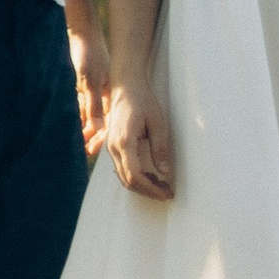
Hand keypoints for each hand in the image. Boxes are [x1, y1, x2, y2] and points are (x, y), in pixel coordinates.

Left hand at [68, 16, 110, 156]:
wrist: (81, 32)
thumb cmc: (89, 54)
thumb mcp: (90, 80)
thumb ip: (92, 104)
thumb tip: (97, 127)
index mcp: (110, 95)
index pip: (107, 122)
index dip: (100, 137)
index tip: (92, 150)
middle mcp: (102, 94)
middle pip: (99, 121)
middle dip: (92, 136)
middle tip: (85, 152)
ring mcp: (93, 90)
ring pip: (89, 115)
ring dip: (84, 129)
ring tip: (78, 144)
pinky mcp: (84, 85)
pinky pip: (81, 105)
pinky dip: (78, 116)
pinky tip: (73, 127)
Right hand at [102, 78, 175, 202]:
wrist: (126, 85)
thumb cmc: (142, 100)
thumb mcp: (157, 122)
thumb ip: (160, 147)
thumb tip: (164, 172)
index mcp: (124, 141)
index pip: (135, 176)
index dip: (151, 188)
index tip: (166, 192)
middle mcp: (114, 147)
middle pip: (128, 180)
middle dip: (148, 191)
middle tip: (167, 193)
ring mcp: (111, 147)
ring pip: (123, 177)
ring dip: (142, 186)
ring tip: (162, 186)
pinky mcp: (113, 146)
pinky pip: (122, 169)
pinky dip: (136, 178)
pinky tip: (151, 176)